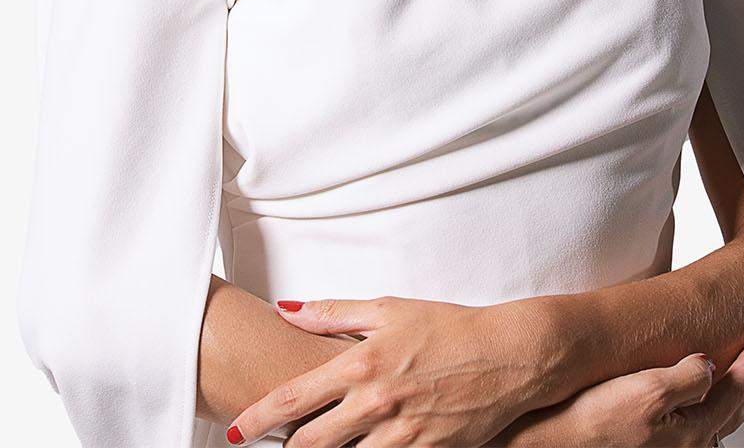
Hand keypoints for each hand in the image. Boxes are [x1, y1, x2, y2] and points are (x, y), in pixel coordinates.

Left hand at [224, 294, 556, 446]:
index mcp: (359, 364)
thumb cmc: (449, 328)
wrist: (510, 356)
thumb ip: (334, 312)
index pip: (291, 400)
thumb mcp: (389, 309)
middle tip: (272, 446)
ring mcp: (401, 434)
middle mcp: (375, 403)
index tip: (233, 432)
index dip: (255, 420)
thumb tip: (287, 310)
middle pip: (308, 445)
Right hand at [486, 334, 743, 446]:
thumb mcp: (644, 392)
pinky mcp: (642, 444)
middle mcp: (683, 445)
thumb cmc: (588, 421)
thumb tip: (710, 365)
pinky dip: (706, 412)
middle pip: (729, 410)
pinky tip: (700, 409)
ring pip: (712, 421)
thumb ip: (686, 378)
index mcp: (690, 431)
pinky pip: (691, 427)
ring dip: (732, 400)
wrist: (546, 442)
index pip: (732, 390)